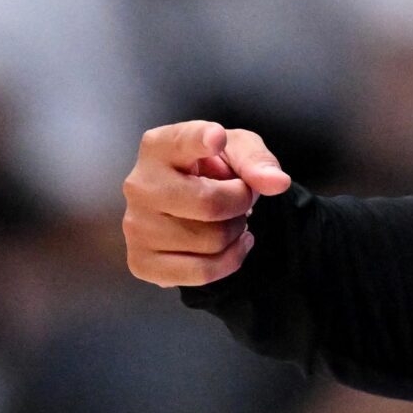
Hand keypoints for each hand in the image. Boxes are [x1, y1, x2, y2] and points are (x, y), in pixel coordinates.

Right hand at [122, 119, 291, 286]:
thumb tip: (277, 182)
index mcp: (159, 146)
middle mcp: (139, 185)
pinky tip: (230, 245)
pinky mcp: (140, 262)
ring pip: (210, 241)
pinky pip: (201, 273)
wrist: (188, 198)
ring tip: (227, 218)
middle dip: (241, 202)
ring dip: (235, 232)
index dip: (201, 140)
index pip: (182, 142)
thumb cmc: (211, 166)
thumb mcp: (237, 149)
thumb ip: (257, 160)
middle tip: (240, 197)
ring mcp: (135, 226)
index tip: (217, 138)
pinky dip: (229, 261)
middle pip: (209, 204)